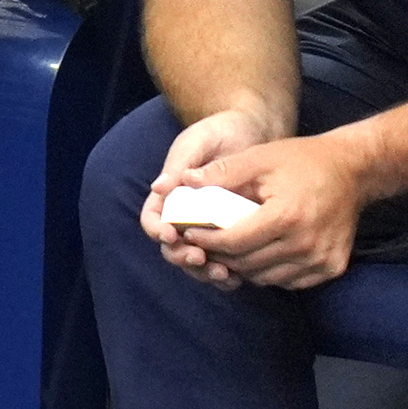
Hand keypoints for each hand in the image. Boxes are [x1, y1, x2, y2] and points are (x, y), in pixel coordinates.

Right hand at [138, 104, 278, 279]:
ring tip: (222, 274)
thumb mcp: (197, 142)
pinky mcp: (229, 236)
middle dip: (182, 257)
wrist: (255, 130)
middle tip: (199, 258)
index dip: (157, 231)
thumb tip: (159, 187)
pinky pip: (222, 261)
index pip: (152, 220)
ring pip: (195, 261)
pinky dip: (225, 274)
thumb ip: (180, 164)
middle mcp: (183, 217)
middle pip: (172, 248)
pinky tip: (237, 277)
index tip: (171, 234)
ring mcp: (206, 229)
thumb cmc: (219, 132)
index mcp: (168, 196)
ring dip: (204, 272)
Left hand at [173, 131, 369, 292]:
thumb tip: (183, 180)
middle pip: (246, 264)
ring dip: (243, 267)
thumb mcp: (262, 157)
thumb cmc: (305, 160)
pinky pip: (288, 282)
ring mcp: (320, 260)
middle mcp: (305, 244)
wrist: (355, 170)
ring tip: (230, 251)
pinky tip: (261, 255)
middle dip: (220, 256)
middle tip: (204, 245)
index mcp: (286, 216)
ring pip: (265, 278)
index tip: (190, 234)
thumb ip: (223, 172)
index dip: (206, 241)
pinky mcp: (331, 268)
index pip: (233, 242)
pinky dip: (270, 272)